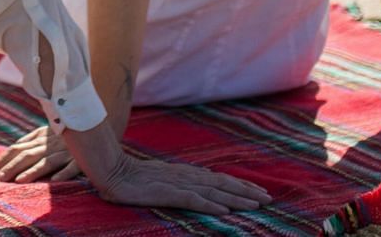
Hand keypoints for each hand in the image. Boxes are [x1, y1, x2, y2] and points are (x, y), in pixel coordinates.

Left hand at [0, 125, 82, 182]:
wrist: (93, 124)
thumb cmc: (67, 131)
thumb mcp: (47, 132)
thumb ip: (31, 140)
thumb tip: (13, 148)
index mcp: (41, 137)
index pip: (17, 148)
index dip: (3, 159)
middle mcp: (51, 144)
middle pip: (28, 155)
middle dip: (11, 167)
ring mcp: (66, 151)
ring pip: (47, 161)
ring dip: (32, 171)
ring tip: (18, 181)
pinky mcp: (82, 159)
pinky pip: (74, 166)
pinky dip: (65, 173)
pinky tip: (54, 182)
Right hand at [88, 154, 271, 215]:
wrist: (111, 168)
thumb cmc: (132, 175)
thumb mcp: (160, 178)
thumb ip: (179, 182)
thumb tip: (199, 186)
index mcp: (185, 173)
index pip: (219, 179)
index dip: (240, 185)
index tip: (259, 191)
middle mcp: (186, 176)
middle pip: (223, 184)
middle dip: (247, 192)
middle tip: (269, 198)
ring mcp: (177, 184)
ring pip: (214, 193)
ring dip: (236, 199)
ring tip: (256, 205)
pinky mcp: (167, 194)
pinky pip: (193, 201)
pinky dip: (211, 206)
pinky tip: (225, 212)